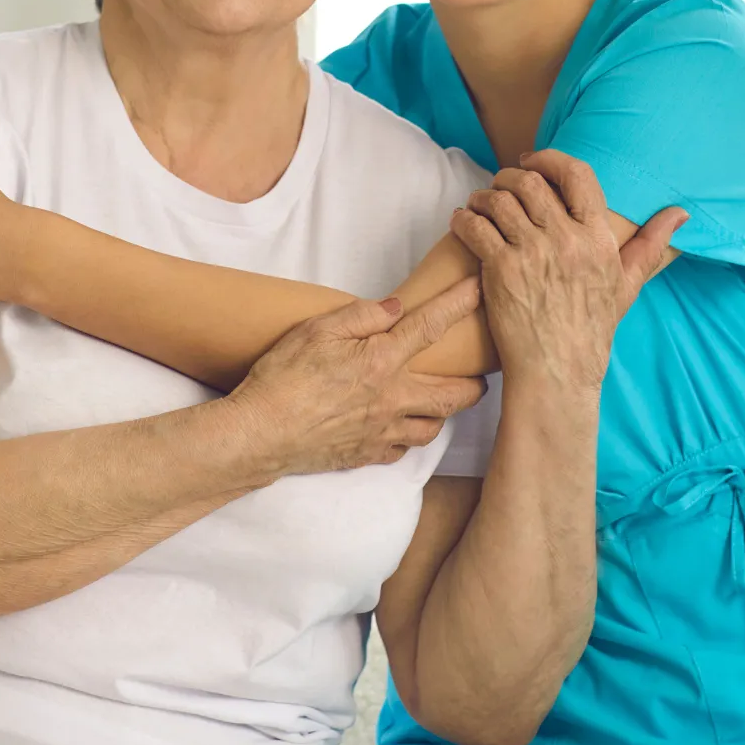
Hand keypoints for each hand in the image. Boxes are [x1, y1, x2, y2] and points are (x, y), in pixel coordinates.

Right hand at [231, 283, 487, 477]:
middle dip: (475, 384)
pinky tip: (404, 428)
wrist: (261, 434)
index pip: (430, 326)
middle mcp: (391, 399)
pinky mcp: (367, 455)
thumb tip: (394, 307)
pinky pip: (404, 449)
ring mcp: (382, 432)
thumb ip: (360, 316)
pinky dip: (411, 437)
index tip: (479, 288)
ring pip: (433, 427)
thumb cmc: (282, 378)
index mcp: (381, 362)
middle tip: (483, 374)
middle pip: (452, 394)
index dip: (458, 304)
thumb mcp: (316, 330)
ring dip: (445, 413)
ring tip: (444, 401)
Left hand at [450, 150, 686, 395]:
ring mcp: (531, 253)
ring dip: (483, 196)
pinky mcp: (500, 270)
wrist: (558, 371)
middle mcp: (566, 240)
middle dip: (510, 177)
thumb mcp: (627, 285)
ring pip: (499, 200)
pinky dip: (464, 218)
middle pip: (530, 182)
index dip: (549, 159)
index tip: (532, 162)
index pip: (577, 175)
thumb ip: (650, 245)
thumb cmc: (591, 330)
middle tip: (501, 186)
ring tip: (479, 204)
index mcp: (597, 238)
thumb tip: (680, 214)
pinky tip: (463, 222)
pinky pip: (475, 227)